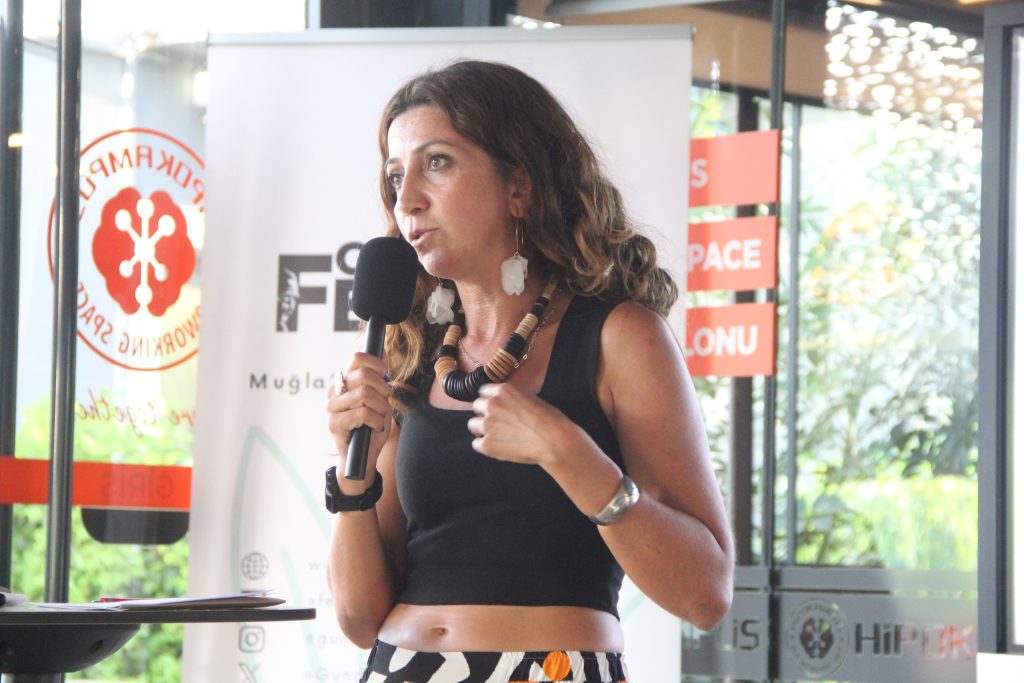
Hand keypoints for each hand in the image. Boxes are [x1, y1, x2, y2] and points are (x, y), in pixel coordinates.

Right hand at [326, 353, 392, 480]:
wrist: (363, 457)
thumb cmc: (371, 426)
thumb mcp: (380, 398)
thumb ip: (380, 377)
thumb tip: (382, 351)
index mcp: (345, 381)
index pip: (357, 358)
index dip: (376, 364)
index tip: (385, 377)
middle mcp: (335, 391)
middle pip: (364, 374)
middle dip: (383, 388)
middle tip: (386, 401)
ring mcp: (332, 407)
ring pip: (365, 393)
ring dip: (381, 407)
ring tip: (380, 417)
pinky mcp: (334, 424)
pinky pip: (362, 413)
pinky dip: (376, 420)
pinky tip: (375, 427)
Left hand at [467, 383, 569, 466]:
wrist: (554, 441)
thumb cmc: (549, 420)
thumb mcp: (531, 398)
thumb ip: (513, 399)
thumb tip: (507, 405)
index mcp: (502, 390)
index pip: (484, 391)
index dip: (490, 400)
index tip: (496, 408)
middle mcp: (491, 404)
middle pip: (477, 406)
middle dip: (485, 413)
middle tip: (498, 423)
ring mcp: (487, 425)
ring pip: (473, 425)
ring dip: (482, 429)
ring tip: (498, 436)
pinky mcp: (487, 444)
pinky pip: (476, 444)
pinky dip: (485, 446)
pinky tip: (498, 447)